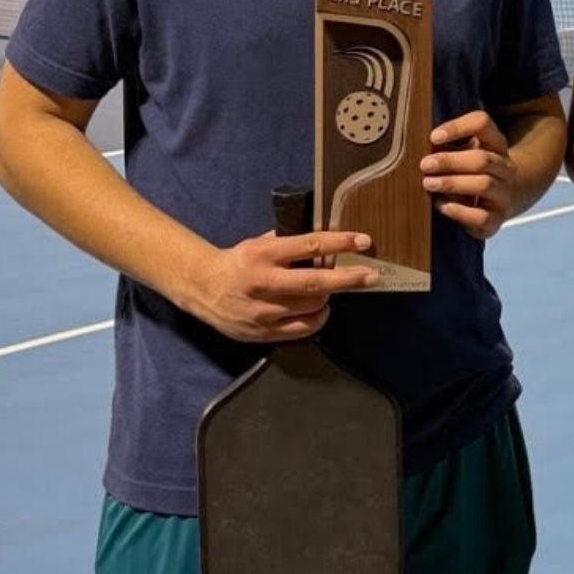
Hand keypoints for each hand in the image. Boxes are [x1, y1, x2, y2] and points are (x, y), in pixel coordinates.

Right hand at [185, 230, 380, 342]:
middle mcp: (264, 282)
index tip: (364, 240)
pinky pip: (303, 328)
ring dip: (329, 298)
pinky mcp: (263, 332)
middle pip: (316, 283)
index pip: (309, 245)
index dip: (339, 242)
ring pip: (312, 307)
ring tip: (332, 290)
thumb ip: (289, 243)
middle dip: (348, 279)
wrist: (202, 288)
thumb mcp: (259, 243)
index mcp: (264, 254)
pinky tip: (322, 310)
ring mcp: (263, 311)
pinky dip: (319, 319)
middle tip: (372, 276)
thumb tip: (326, 241)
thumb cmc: (238, 262)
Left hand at [422, 111, 516, 238]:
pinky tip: (441, 205)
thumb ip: (445, 146)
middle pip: (482, 159)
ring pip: (484, 184)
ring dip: (453, 183)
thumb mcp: (462, 153)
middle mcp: (505, 167)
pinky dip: (459, 211)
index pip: (483, 123)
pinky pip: (481, 216)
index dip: (458, 127)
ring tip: (428, 183)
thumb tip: (413, 144)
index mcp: (495, 143)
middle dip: (450, 161)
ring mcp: (504, 194)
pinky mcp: (497, 219)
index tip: (433, 136)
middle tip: (424, 165)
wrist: (498, 202)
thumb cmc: (469, 172)